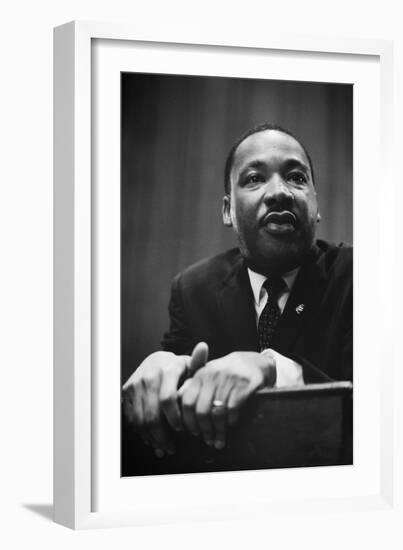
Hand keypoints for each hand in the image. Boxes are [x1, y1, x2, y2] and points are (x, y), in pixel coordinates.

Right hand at [122, 342, 208, 456]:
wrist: (155, 361)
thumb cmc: (178, 368)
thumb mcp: (190, 365)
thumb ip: (198, 363)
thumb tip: (203, 347)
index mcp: (166, 369)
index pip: (167, 399)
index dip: (174, 418)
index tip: (183, 430)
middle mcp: (148, 376)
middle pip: (152, 414)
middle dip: (162, 435)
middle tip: (172, 447)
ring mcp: (135, 384)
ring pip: (140, 419)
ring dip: (151, 437)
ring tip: (163, 447)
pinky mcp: (126, 392)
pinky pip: (131, 418)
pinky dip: (141, 432)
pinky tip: (151, 440)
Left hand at [178, 351, 275, 449]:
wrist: (251, 362)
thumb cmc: (225, 374)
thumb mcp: (207, 377)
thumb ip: (192, 390)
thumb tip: (178, 413)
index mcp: (200, 376)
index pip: (187, 402)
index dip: (188, 420)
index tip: (192, 432)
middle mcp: (212, 376)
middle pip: (201, 411)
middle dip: (204, 430)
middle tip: (207, 440)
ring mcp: (228, 379)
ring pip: (217, 413)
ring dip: (218, 431)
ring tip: (219, 441)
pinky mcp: (244, 384)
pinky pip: (233, 409)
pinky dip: (231, 421)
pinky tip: (231, 426)